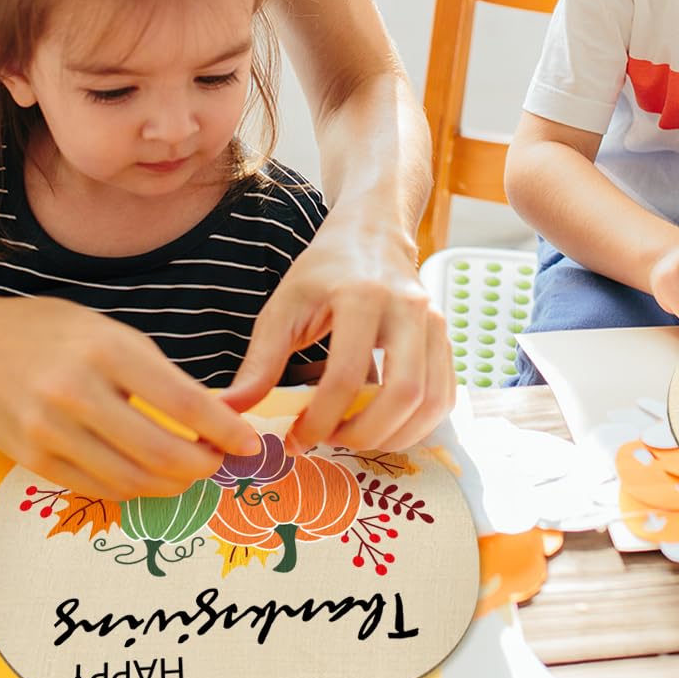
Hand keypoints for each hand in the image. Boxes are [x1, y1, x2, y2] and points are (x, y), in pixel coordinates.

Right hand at [0, 294, 261, 500]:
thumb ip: (156, 373)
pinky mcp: (33, 460)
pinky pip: (97, 488)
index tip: (248, 441)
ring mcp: (49, 432)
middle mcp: (75, 393)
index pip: (180, 401)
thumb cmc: (51, 332)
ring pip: (130, 480)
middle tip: (219, 462)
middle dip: (201, 466)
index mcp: (105, 350)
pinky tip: (149, 476)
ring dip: (171, 484)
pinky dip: (133, 488)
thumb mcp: (111, 331)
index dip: (223, 429)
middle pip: (158, 452)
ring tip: (190, 472)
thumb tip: (210, 414)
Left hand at [224, 208, 454, 454]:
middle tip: (331, 441)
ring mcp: (435, 324)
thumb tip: (233, 411)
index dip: (321, 419)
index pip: (346, 375)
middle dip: (366, 434)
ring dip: (394, 436)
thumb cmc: (324, 271)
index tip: (297, 439)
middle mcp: (408, 310)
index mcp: (362, 297)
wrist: (371, 236)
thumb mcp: (284, 307)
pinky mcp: (446, 339)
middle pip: (403, 393)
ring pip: (431, 401)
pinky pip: (444, 396)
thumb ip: (261, 362)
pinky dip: (418, 425)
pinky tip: (384, 427)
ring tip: (356, 436)